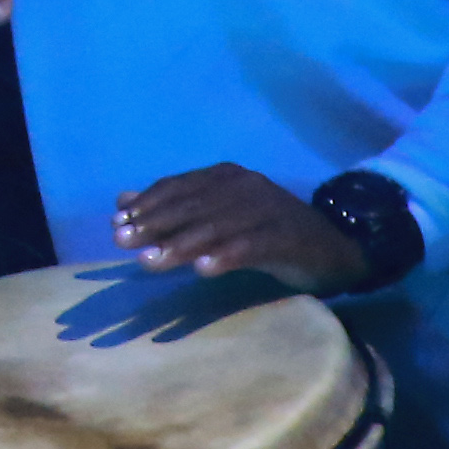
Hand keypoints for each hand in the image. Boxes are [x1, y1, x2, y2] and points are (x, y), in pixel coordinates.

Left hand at [110, 162, 367, 295]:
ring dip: (180, 245)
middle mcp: (245, 186)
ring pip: (216, 227)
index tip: (116, 224)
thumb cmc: (267, 232)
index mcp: (226, 177)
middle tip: (123, 243)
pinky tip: (204, 270)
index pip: (178, 187)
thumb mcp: (218, 217)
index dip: (147, 204)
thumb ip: (174, 207)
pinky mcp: (287, 236)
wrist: (333, 247)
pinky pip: (252, 246)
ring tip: (151, 262)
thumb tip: (122, 200)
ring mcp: (267, 209)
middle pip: (192, 206)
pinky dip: (226, 256)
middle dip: (154, 224)